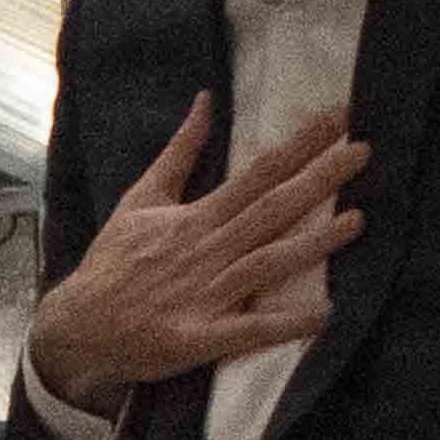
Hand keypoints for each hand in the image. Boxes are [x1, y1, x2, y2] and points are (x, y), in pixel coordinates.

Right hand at [24, 98, 364, 419]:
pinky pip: (247, 330)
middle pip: (268, 210)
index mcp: (193, 218)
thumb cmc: (114, 263)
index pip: (254, 174)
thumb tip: (205, 101)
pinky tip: (323, 314)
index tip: (338, 119)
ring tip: (359, 221)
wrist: (76, 327)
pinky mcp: (198, 338)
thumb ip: (179, 152)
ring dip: (312, 243)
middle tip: (363, 152)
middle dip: (317, 180)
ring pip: (265, 263)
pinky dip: (284, 323)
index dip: (298, 147)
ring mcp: (202, 296)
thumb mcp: (140, 199)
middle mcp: (203, 251)